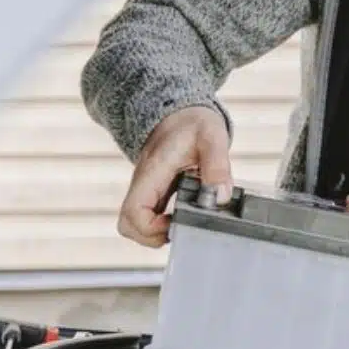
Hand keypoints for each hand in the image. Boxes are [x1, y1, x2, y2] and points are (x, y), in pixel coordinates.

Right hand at [118, 105, 231, 247]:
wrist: (180, 112)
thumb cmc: (193, 122)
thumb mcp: (212, 137)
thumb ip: (217, 166)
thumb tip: (221, 197)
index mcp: (152, 171)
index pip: (133, 212)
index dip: (150, 228)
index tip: (175, 224)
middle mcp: (144, 183)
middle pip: (128, 224)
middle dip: (151, 237)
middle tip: (182, 228)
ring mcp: (147, 189)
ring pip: (136, 222)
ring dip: (158, 231)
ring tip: (188, 221)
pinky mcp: (155, 192)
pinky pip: (150, 215)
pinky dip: (165, 223)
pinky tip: (189, 213)